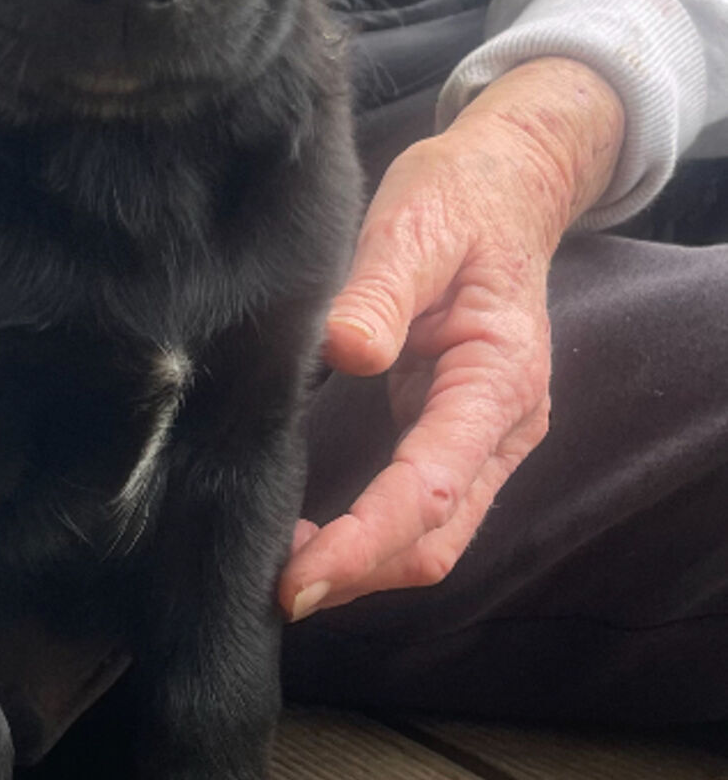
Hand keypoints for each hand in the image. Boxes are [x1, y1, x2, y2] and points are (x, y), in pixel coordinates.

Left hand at [278, 57, 624, 618]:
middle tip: (273, 591)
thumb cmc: (459, 201)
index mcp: (499, 377)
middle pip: (438, 538)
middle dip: (359, 575)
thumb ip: (381, 289)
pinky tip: (310, 537)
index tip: (298, 577)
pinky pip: (422, 513)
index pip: (431, 487)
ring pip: (434, 540)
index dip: (365, 542)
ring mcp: (486, 439)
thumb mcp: (416, 225)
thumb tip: (346, 349)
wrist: (506, 188)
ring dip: (363, 568)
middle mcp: (505, 425)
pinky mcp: (459, 439)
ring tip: (280, 571)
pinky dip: (370, 540)